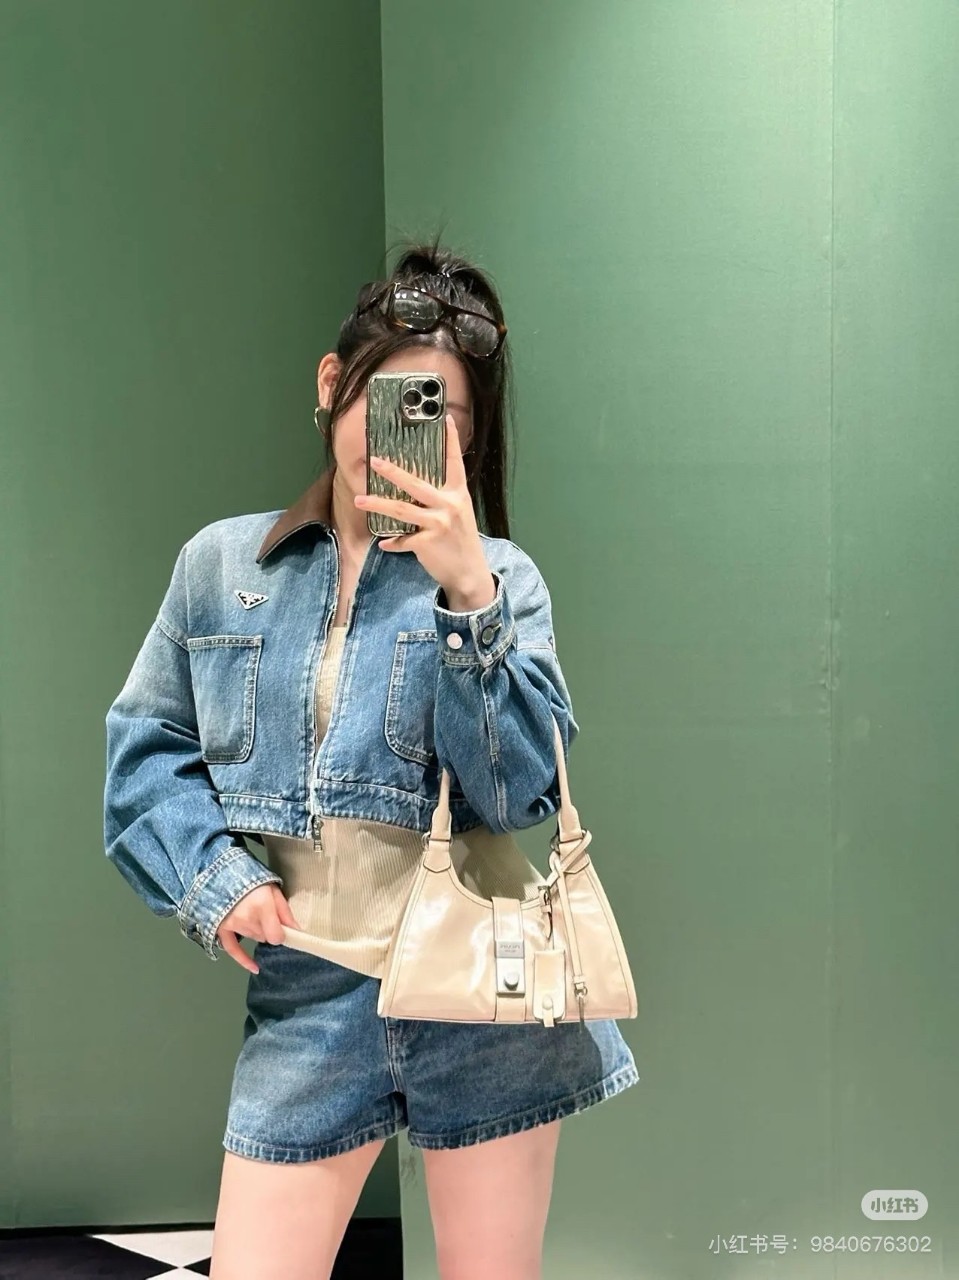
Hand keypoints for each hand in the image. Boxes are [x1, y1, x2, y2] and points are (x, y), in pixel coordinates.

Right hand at [216, 883, 302, 973]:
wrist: (219, 870)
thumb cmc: (250, 877)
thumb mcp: (272, 889)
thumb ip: (285, 911)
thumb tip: (297, 930)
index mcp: (262, 906)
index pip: (276, 936)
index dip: (281, 934)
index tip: (282, 928)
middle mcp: (247, 918)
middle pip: (265, 936)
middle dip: (267, 927)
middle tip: (263, 911)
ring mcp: (232, 925)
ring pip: (252, 938)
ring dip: (255, 930)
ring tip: (250, 911)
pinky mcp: (220, 929)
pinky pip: (232, 949)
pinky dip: (244, 960)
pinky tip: (255, 967)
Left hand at [355, 415, 492, 601]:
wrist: (469, 573)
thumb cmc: (461, 541)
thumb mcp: (459, 514)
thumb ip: (443, 499)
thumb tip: (417, 487)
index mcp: (458, 494)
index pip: (454, 463)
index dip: (450, 441)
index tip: (445, 419)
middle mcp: (449, 505)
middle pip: (416, 484)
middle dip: (393, 472)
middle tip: (374, 461)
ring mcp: (438, 524)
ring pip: (402, 510)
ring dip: (378, 504)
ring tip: (359, 500)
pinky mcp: (428, 543)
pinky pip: (403, 540)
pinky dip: (392, 542)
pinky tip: (383, 543)